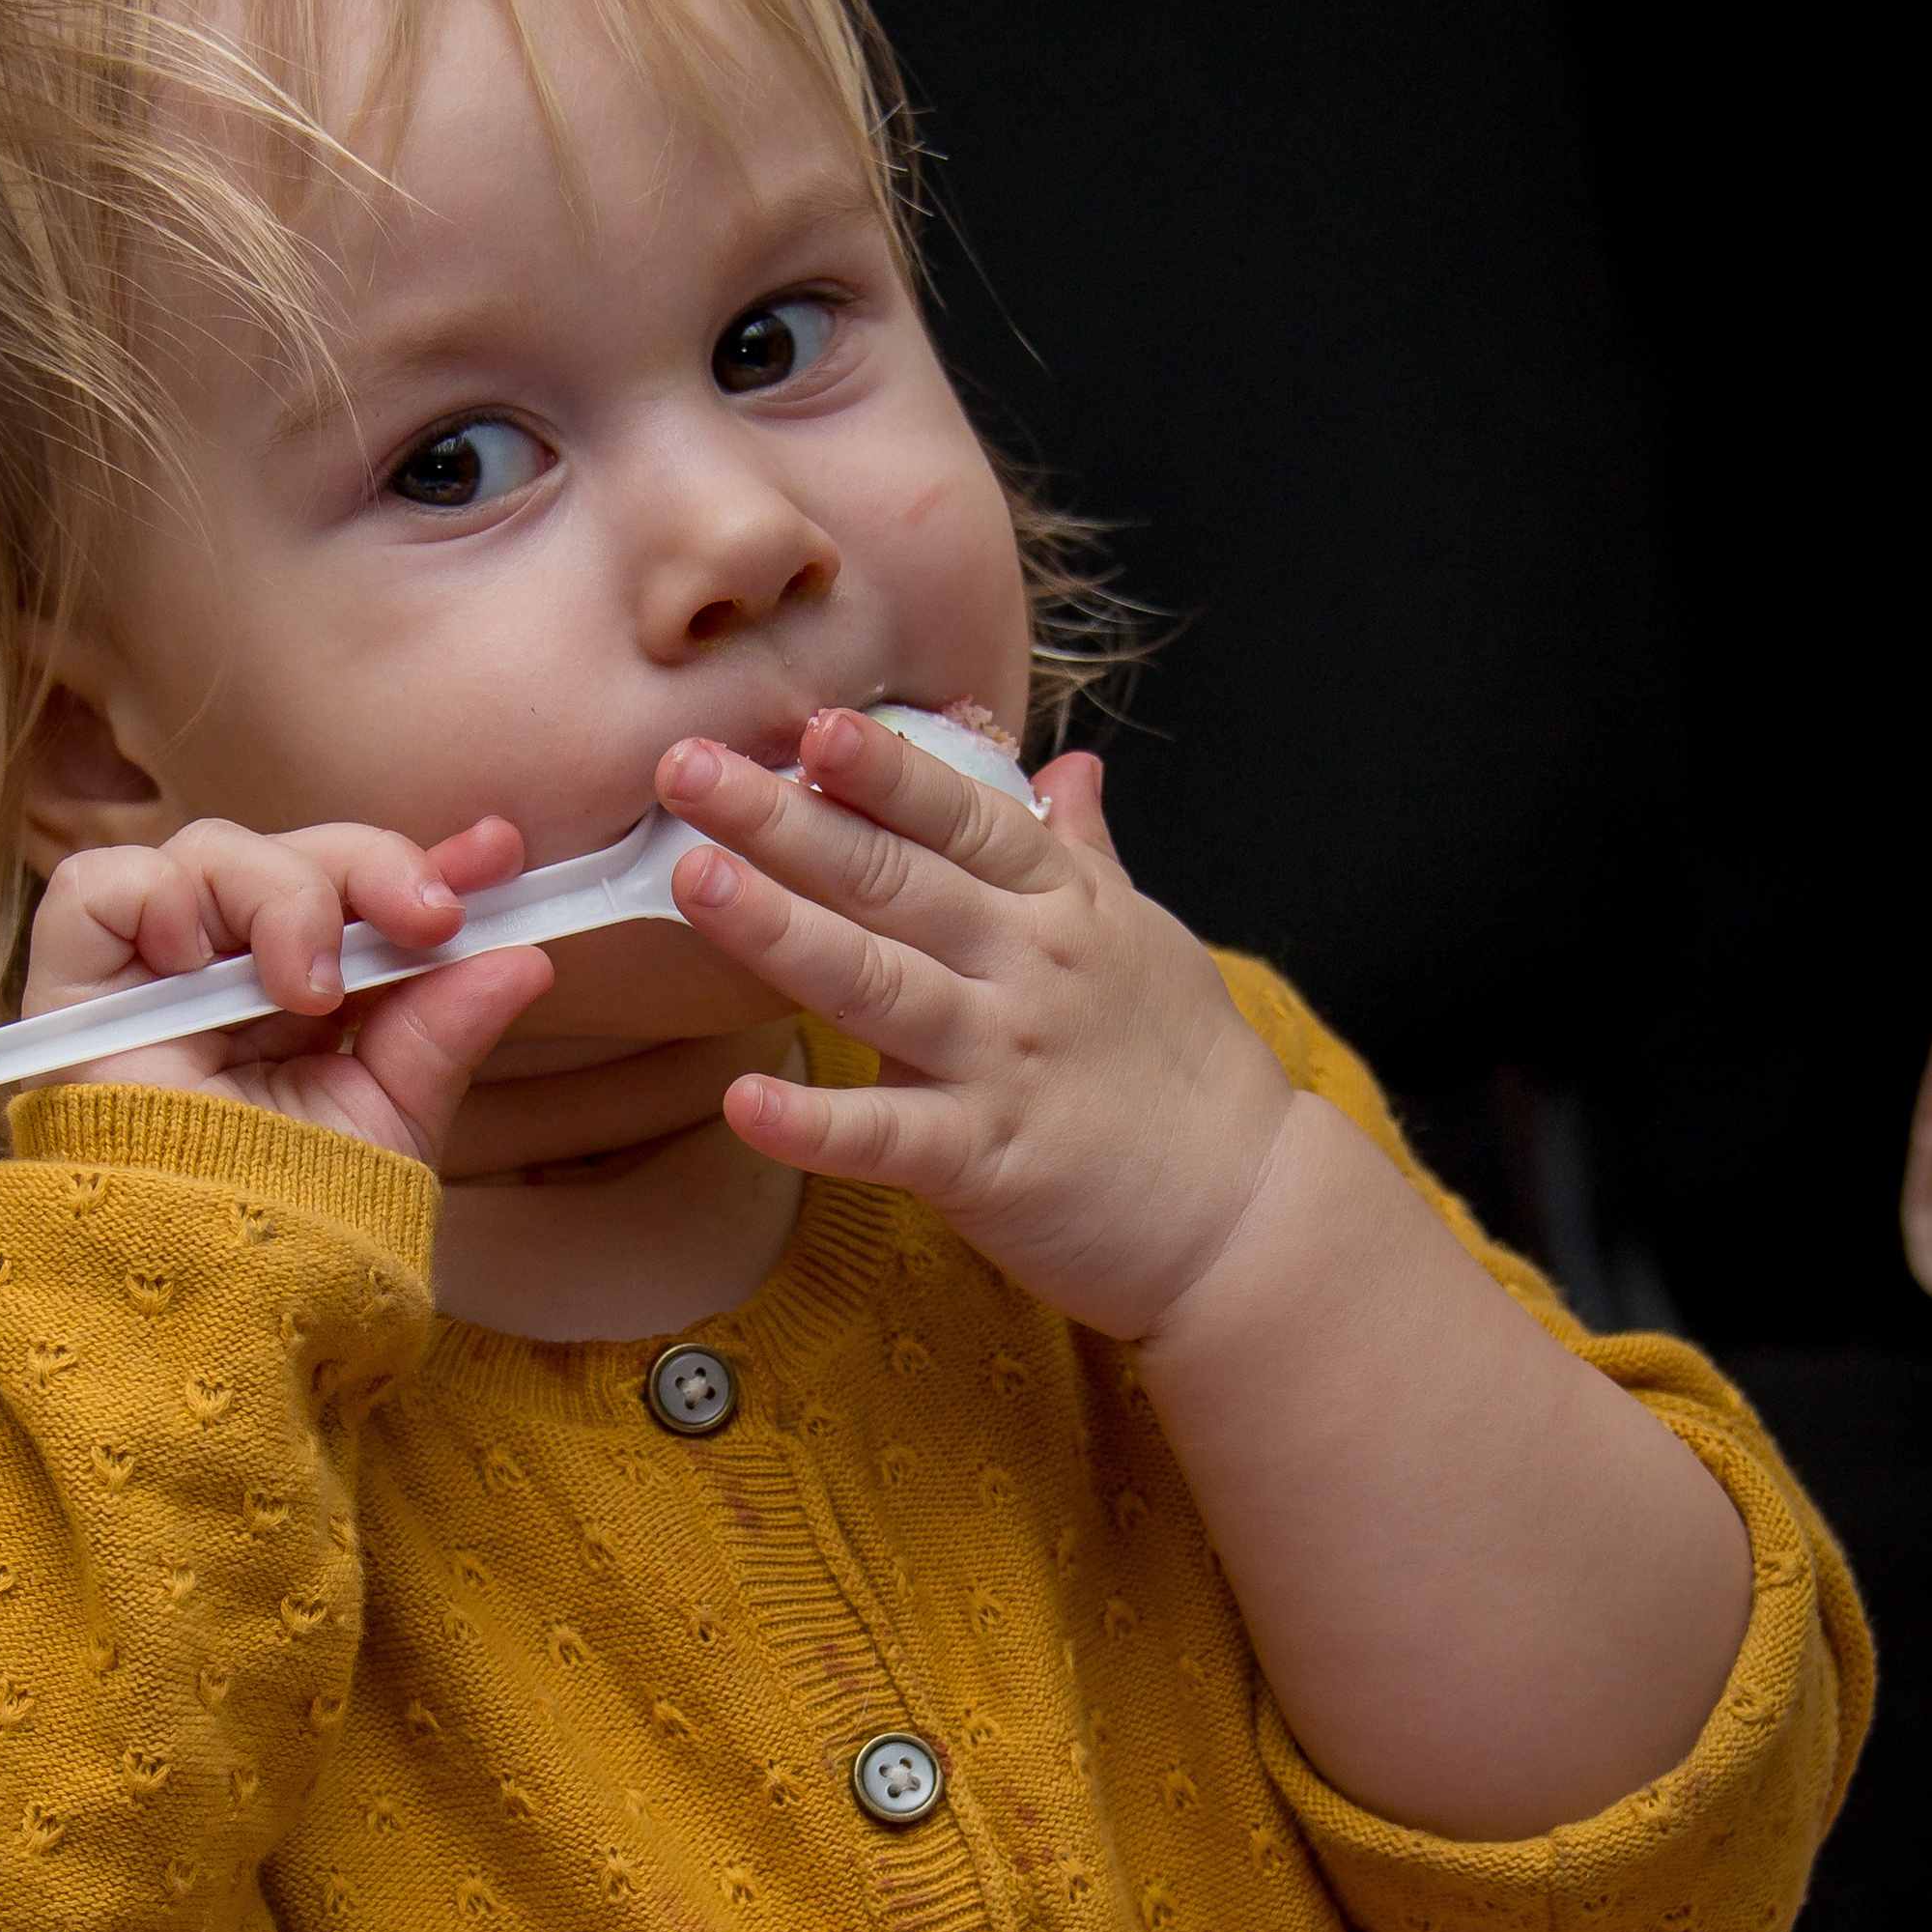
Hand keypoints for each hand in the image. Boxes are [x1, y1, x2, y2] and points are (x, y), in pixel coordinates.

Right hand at [20, 816, 552, 1166]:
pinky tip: (199, 962)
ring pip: (213, 851)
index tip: (498, 855)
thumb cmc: (293, 1212)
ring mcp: (148, 969)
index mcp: (302, 989)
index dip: (423, 860)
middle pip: (293, 851)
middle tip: (429, 920)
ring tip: (309, 992)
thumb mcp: (391, 1113)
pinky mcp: (74, 982)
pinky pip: (102, 885)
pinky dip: (158, 899)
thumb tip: (527, 956)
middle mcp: (226, 967)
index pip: (358, 889)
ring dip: (285, 899)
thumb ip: (445, 1028)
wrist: (212, 1288)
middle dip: (373, 869)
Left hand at [657, 712, 1297, 1339]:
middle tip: (684, 768)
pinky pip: (886, 1136)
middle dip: (784, 818)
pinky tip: (742, 1102)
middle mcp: (1025, 967)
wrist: (1247, 1209)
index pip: (960, 818)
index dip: (884, 771)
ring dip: (780, 929)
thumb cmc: (1185, 1068)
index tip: (809, 722)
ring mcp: (1003, 1062)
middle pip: (892, 879)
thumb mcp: (1141, 937)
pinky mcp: (985, 1160)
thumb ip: (1084, 849)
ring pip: (875, 981)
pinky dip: (814, 1124)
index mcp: (1058, 904)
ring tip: (694, 879)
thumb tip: (1066, 763)